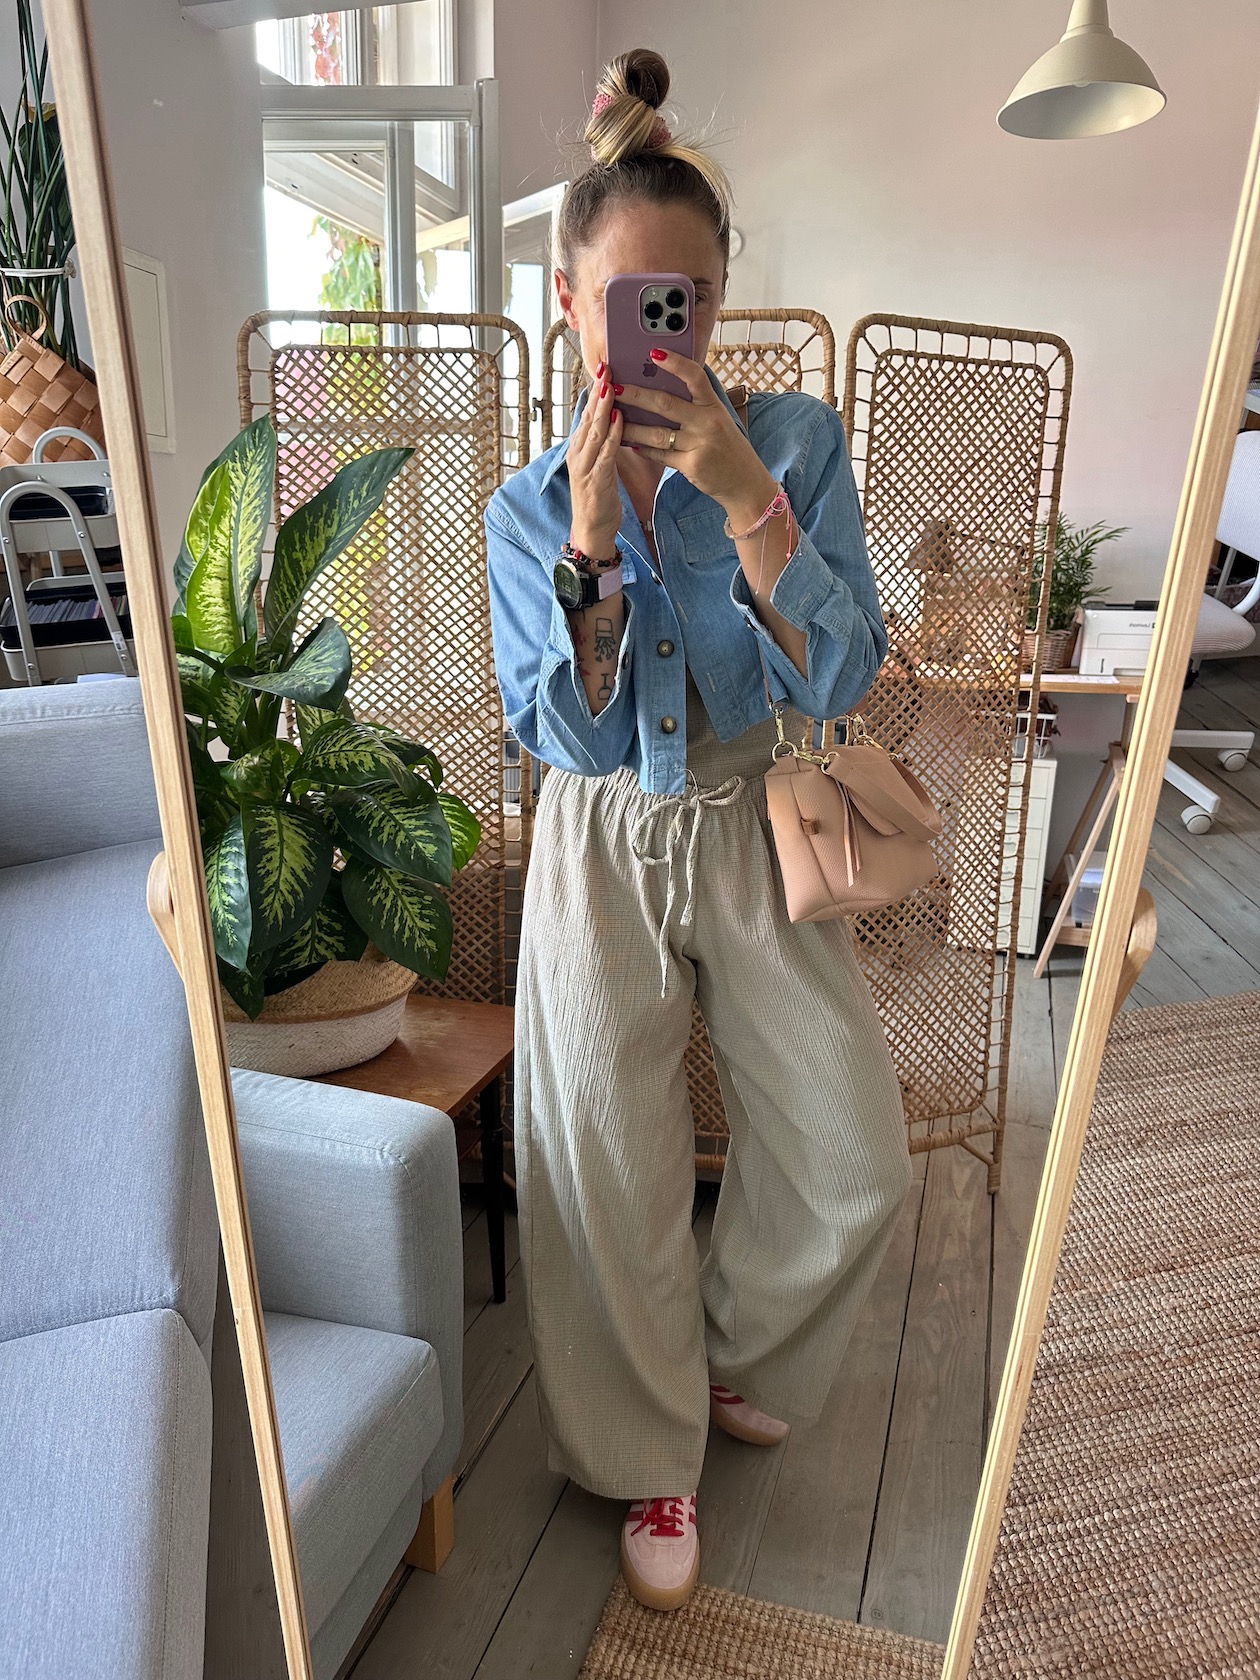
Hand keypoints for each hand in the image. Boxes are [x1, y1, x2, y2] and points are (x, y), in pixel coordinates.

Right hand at [567, 362, 623, 557]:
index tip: (603, 367)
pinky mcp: (595, 481)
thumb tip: (616, 415)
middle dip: (597, 390)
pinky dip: (612, 435)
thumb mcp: (601, 463)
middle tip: (605, 366)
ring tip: (610, 385)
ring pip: (594, 431)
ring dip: (602, 407)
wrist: (592, 530)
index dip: (595, 389)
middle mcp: (578, 453)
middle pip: (588, 416)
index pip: (588, 413)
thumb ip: (606, 441)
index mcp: (580, 448)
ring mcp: (584, 467)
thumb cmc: (600, 496)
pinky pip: (605, 453)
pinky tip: (619, 420)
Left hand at [617, 348, 777, 528]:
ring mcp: (700, 445)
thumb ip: (696, 405)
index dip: (675, 363)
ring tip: (612, 419)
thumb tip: (663, 387)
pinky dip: (643, 449)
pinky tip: (629, 443)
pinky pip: (661, 455)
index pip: (695, 377)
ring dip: (631, 426)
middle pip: (665, 403)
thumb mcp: (719, 420)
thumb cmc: (727, 447)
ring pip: (657, 433)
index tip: (654, 352)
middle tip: (614, 387)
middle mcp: (708, 422)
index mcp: (714, 406)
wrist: (745, 482)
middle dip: (636, 394)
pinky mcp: (692, 465)